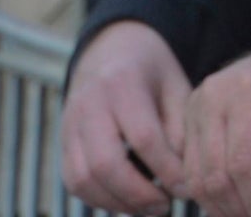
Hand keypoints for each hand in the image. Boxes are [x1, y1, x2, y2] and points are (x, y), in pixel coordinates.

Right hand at [62, 21, 191, 216]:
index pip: (143, 136)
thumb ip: (180, 127)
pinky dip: (99, 199)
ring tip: (149, 208)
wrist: (111, 49)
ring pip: (83, 178)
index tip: (187, 190)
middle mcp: (89, 103)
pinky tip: (127, 201)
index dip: (166, 170)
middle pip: (105, 163)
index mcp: (123, 82)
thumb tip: (182, 177)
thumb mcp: (175, 85)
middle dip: (138, 195)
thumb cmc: (152, 72)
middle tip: (165, 206)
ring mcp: (70, 123)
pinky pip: (73, 181)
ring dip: (117, 203)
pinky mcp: (62, 141)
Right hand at [179, 40, 250, 216]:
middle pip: (218, 177)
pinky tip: (231, 203)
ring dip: (221, 207)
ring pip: (198, 179)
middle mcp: (217, 96)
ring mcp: (199, 103)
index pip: (243, 167)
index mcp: (250, 92)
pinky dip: (208, 193)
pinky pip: (190, 168)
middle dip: (240, 210)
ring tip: (247, 215)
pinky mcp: (191, 112)